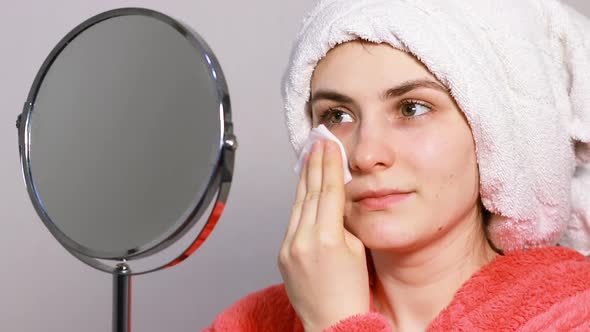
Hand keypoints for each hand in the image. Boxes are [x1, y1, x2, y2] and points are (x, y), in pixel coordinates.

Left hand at [278, 140, 369, 331]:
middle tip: (317, 142)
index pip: (328, 191)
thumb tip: (335, 202)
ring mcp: (289, 247)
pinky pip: (292, 221)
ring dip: (303, 179)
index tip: (330, 146)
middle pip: (309, 192)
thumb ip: (343, 223)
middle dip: (314, 165)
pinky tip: (303, 189)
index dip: (330, 165)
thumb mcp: (358, 250)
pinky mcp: (282, 254)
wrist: (332, 323)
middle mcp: (303, 239)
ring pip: (298, 204)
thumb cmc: (352, 293)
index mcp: (327, 238)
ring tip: (309, 158)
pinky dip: (298, 202)